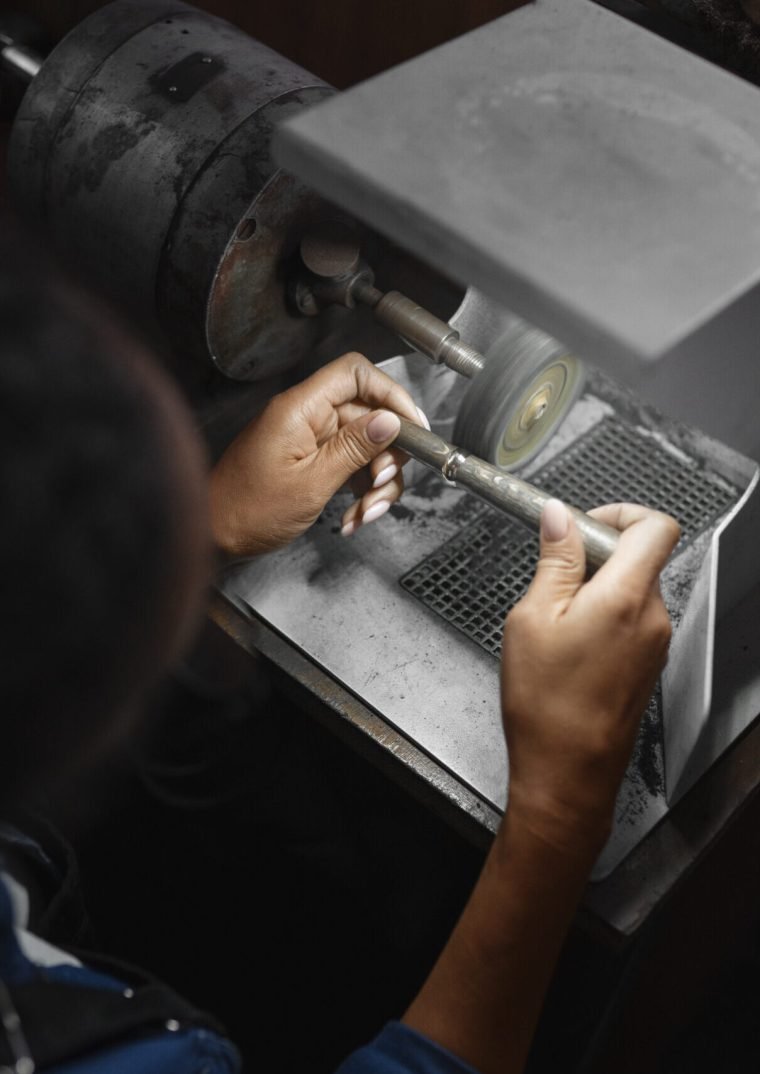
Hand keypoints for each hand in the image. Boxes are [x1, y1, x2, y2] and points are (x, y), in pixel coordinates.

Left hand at [209, 352, 423, 558]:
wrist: (211, 535)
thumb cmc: (244, 511)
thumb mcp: (311, 483)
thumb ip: (354, 448)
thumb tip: (390, 420)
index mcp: (300, 409)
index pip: (356, 374)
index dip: (391, 394)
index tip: (411, 425)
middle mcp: (305, 417)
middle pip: (368, 416)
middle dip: (385, 456)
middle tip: (383, 485)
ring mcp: (308, 440)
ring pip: (365, 447)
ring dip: (374, 483)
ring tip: (365, 512)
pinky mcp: (310, 461)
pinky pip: (349, 467)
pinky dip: (358, 493)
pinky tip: (352, 517)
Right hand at [501, 499, 679, 850]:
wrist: (567, 772)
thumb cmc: (548, 707)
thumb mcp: (532, 618)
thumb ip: (553, 560)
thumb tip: (559, 517)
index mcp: (627, 597)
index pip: (654, 525)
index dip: (618, 512)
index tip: (582, 524)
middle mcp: (653, 617)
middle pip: (640, 555)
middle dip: (595, 553)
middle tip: (552, 574)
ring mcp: (654, 642)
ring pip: (632, 588)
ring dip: (595, 587)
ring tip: (554, 618)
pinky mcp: (646, 662)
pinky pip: (630, 619)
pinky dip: (602, 615)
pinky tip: (567, 642)